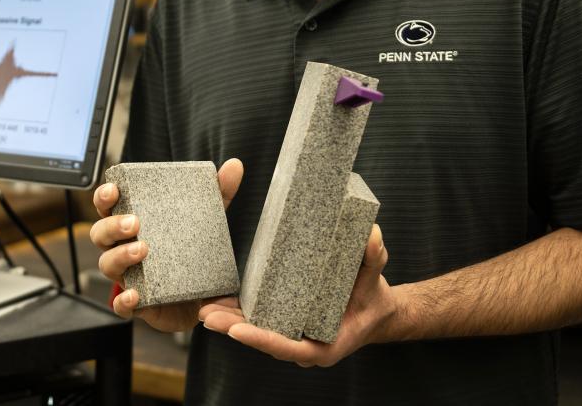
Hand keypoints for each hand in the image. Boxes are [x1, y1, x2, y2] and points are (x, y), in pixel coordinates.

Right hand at [89, 158, 243, 332]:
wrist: (202, 300)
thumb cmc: (192, 252)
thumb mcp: (207, 221)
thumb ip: (218, 194)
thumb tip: (234, 165)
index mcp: (132, 224)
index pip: (109, 206)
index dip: (104, 196)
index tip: (114, 190)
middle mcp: (123, 248)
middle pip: (101, 233)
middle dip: (112, 225)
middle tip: (134, 222)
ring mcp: (127, 276)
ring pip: (107, 265)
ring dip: (120, 256)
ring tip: (142, 250)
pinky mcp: (137, 304)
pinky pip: (120, 304)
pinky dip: (123, 300)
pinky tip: (134, 295)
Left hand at [198, 224, 396, 366]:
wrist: (377, 311)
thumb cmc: (373, 297)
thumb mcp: (376, 277)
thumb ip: (374, 258)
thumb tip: (372, 233)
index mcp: (324, 345)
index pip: (287, 347)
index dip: (261, 340)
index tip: (236, 330)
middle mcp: (305, 346)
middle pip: (264, 341)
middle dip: (233, 330)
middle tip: (207, 315)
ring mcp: (294, 337)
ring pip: (257, 333)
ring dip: (230, 322)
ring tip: (204, 308)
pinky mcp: (287, 324)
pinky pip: (261, 322)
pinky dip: (240, 314)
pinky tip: (218, 301)